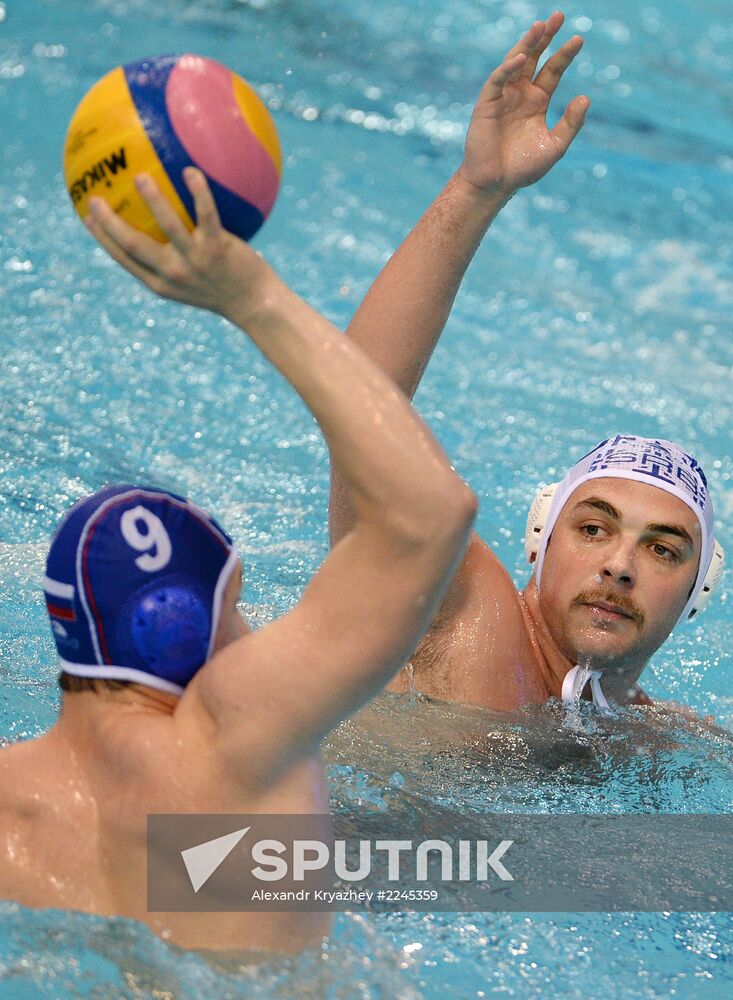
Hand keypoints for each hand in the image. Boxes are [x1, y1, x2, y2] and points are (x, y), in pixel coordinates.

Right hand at [85, 168, 272, 322]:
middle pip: (132, 245)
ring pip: (167, 226)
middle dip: (110, 222)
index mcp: (161, 283)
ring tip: (140, 177)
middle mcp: (173, 274)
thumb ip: (173, 260)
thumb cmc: (224, 289)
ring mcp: (195, 261)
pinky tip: (191, 171)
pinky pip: (206, 214)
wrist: (255, 305)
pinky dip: (198, 192)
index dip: (103, 238)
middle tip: (95, 197)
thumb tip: (160, 225)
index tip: (87, 217)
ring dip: (152, 200)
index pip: (124, 259)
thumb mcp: (193, 283)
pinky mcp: (218, 249)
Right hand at [458, 11, 588, 197]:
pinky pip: (497, 80)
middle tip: (558, 16)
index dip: (565, 54)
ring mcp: (503, 97)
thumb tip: (585, 97)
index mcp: (537, 101)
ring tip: (540, 26)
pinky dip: (507, 68)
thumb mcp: (555, 145)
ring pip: (515, 62)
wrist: (496, 185)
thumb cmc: (523, 168)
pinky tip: (520, 58)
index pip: (553, 70)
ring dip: (526, 43)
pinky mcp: (487, 104)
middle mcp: (520, 94)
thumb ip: (571, 123)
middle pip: (534, 58)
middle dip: (545, 37)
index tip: (579, 39)